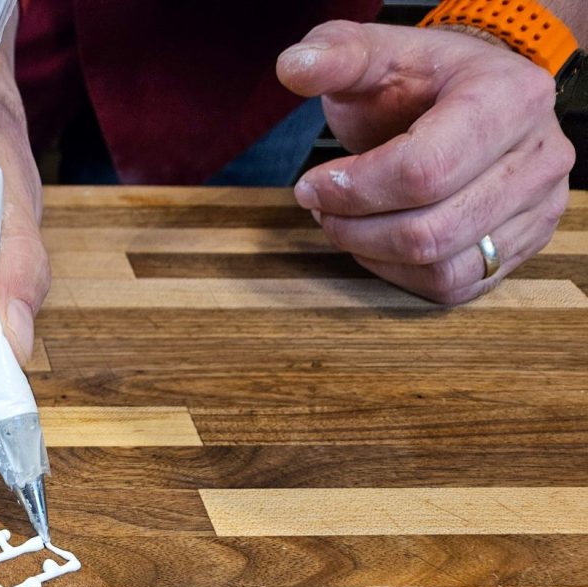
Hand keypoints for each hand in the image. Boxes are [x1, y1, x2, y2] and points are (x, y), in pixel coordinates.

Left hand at [277, 21, 574, 304]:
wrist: (469, 94)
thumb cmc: (419, 79)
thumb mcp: (374, 54)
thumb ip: (334, 55)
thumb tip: (293, 67)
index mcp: (509, 98)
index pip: (424, 171)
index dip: (354, 190)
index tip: (311, 184)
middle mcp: (539, 156)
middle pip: (431, 230)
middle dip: (356, 229)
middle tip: (321, 209)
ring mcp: (538, 206)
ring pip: (443, 268)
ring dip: (374, 255)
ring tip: (346, 223)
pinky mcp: (525, 244)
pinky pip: (455, 285)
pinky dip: (402, 275)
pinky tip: (376, 243)